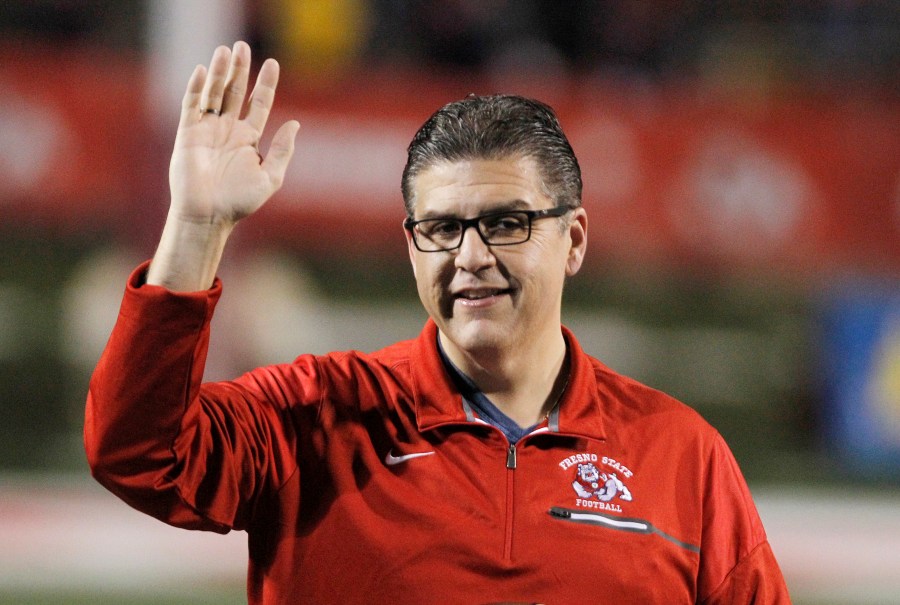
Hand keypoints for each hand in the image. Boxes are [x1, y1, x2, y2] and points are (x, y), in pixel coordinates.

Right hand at [169, 41, 298, 225]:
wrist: (210, 214)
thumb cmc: (240, 201)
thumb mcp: (271, 176)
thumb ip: (282, 150)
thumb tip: (295, 124)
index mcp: (249, 139)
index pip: (259, 103)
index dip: (266, 84)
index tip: (273, 63)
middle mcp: (228, 130)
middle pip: (235, 91)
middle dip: (240, 69)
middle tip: (242, 45)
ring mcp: (208, 130)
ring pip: (215, 93)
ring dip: (220, 72)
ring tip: (225, 50)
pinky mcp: (189, 134)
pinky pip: (192, 105)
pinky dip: (197, 88)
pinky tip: (203, 71)